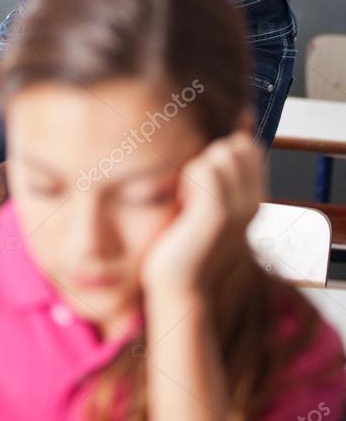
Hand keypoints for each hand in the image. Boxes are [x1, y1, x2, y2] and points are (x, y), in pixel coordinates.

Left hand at [141, 132, 262, 298]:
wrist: (182, 288)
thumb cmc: (186, 248)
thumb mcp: (205, 211)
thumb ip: (214, 182)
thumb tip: (212, 148)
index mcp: (252, 201)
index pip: (250, 149)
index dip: (221, 151)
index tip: (201, 179)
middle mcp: (252, 203)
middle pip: (238, 146)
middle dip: (211, 154)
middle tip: (192, 188)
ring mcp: (238, 209)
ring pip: (221, 153)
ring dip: (197, 165)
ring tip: (188, 197)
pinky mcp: (217, 214)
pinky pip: (204, 168)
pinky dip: (188, 176)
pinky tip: (183, 202)